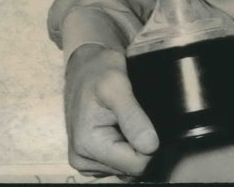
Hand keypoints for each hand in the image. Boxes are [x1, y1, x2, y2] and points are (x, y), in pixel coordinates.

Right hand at [64, 43, 158, 176]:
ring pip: (127, 167)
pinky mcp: (90, 158)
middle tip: (140, 116)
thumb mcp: (118, 85)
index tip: (149, 120)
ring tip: (131, 119)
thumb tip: (151, 147)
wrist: (85, 65)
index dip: (150, 146)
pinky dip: (127, 146)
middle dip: (142, 145)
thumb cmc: (100, 70)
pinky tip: (125, 127)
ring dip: (134, 145)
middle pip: (131, 168)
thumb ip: (132, 117)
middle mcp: (82, 159)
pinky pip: (119, 162)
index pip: (135, 165)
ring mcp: (86, 161)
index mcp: (87, 145)